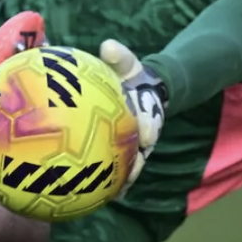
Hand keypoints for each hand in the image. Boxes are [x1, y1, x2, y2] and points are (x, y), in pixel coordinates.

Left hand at [98, 39, 166, 188]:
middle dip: (136, 165)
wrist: (138, 89)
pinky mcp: (123, 154)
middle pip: (144, 153)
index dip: (149, 129)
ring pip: (131, 167)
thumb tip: (108, 46)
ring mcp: (134, 147)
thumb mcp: (127, 63)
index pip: (151, 123)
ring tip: (109, 195)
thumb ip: (120, 56)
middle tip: (126, 176)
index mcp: (147, 113)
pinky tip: (89, 193)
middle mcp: (143, 134)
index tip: (145, 136)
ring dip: (121, 180)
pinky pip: (114, 168)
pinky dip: (106, 180)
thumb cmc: (129, 75)